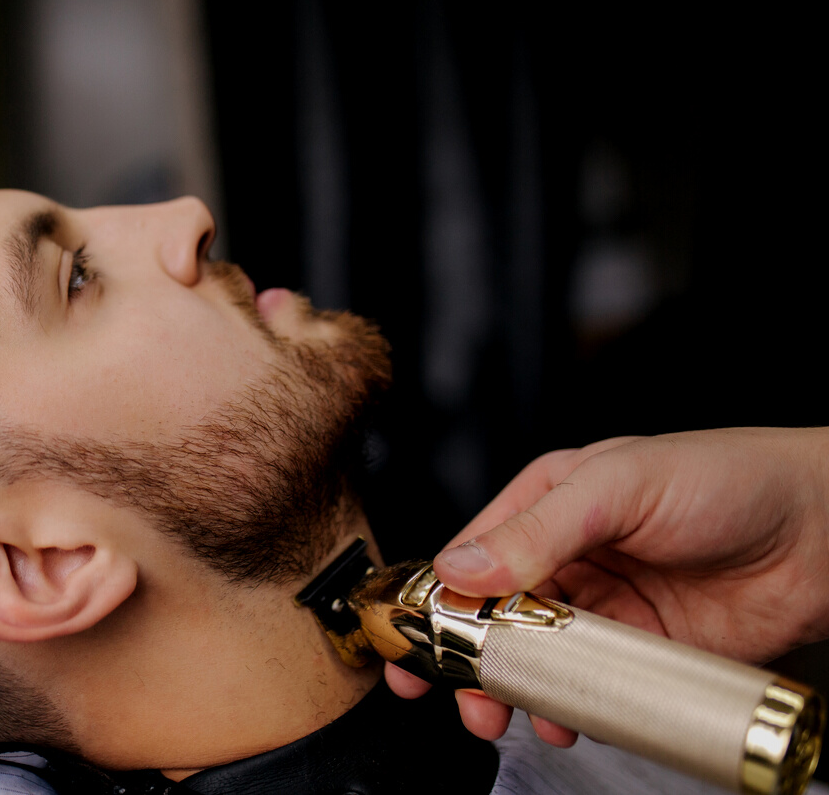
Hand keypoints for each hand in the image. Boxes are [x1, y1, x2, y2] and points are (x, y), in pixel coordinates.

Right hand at [385, 428, 828, 744]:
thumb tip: (461, 568)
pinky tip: (562, 719)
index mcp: (546, 502)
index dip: (434, 597)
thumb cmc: (729, 477)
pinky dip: (567, 708)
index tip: (409, 638)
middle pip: (493, 616)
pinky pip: (590, 686)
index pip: (470, 553)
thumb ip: (537, 529)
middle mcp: (567, 556)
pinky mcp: (643, 650)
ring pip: (535, 658)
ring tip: (503, 716)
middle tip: (450, 694)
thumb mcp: (617, 486)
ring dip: (513, 691)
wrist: (826, 531)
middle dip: (465, 658)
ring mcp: (605, 606)